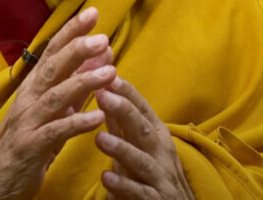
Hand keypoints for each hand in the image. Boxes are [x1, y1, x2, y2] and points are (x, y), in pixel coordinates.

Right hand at [0, 7, 115, 199]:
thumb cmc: (26, 140)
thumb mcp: (53, 110)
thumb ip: (77, 86)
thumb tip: (101, 57)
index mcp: (34, 87)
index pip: (52, 52)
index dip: (71, 31)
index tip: (93, 13)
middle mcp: (29, 99)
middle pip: (52, 67)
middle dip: (77, 49)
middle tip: (102, 36)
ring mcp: (28, 122)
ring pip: (56, 96)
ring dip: (83, 82)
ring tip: (110, 72)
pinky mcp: (30, 147)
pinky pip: (56, 132)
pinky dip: (77, 122)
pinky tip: (97, 117)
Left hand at [95, 77, 194, 199]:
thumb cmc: (154, 174)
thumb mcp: (140, 146)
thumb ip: (121, 124)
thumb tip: (104, 93)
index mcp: (157, 136)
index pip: (143, 109)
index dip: (127, 92)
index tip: (109, 75)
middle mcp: (162, 153)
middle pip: (143, 129)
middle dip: (125, 111)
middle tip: (103, 95)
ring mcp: (161, 177)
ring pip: (141, 161)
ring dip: (122, 149)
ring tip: (100, 138)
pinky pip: (140, 192)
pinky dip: (124, 185)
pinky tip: (107, 178)